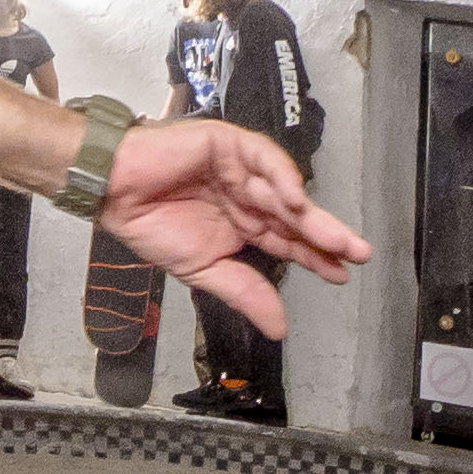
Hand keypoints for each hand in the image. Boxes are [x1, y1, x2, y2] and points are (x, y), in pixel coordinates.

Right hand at [92, 114, 364, 346]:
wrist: (115, 193)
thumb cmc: (150, 226)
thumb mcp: (205, 271)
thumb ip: (245, 294)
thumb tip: (279, 329)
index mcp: (241, 225)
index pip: (286, 241)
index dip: (314, 257)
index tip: (341, 274)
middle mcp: (247, 196)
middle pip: (294, 217)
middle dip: (326, 235)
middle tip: (357, 253)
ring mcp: (240, 168)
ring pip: (284, 191)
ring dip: (310, 215)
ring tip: (334, 238)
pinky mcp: (229, 144)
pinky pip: (263, 159)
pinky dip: (281, 177)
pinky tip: (294, 199)